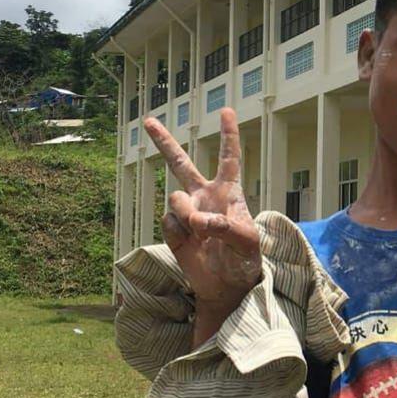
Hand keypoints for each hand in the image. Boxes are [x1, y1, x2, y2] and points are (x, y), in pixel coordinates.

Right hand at [144, 108, 260, 310]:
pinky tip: (192, 243)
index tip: (226, 110)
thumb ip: (225, 226)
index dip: (228, 135)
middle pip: (181, 164)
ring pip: (175, 197)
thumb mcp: (247, 242)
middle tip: (149, 121)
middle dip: (164, 142)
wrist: (226, 286)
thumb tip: (197, 219)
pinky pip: (169, 221)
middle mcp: (204, 197)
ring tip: (203, 234)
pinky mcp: (174, 229)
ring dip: (188, 215)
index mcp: (229, 193)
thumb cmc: (245, 260)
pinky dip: (180, 233)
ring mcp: (187, 212)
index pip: (229, 159)